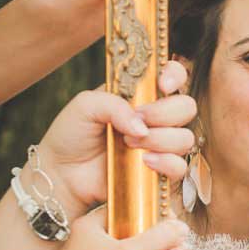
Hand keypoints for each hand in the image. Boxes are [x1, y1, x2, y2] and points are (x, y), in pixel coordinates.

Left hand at [32, 64, 195, 217]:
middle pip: (187, 107)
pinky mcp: (158, 172)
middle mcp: (155, 119)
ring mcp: (159, 146)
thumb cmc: (71, 135)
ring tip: (130, 143)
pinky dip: (166, 163)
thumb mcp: (85, 105)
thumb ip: (114, 104)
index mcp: (140, 95)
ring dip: (160, 139)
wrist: (62, 173)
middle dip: (165, 112)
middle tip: (140, 119)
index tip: (162, 86)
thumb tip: (142, 126)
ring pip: (185, 138)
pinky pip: (180, 168)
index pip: (173, 76)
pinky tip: (145, 162)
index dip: (175, 76)